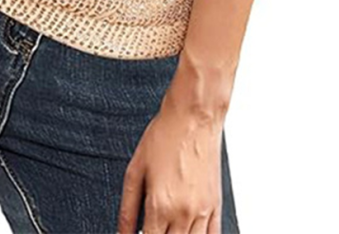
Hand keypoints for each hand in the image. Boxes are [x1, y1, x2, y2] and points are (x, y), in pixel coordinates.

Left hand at [116, 99, 225, 233]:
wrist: (194, 117)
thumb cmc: (164, 136)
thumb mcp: (135, 171)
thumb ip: (127, 209)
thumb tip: (122, 232)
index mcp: (160, 206)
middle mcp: (184, 214)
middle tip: (151, 225)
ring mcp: (203, 212)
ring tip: (167, 227)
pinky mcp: (216, 205)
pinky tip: (188, 232)